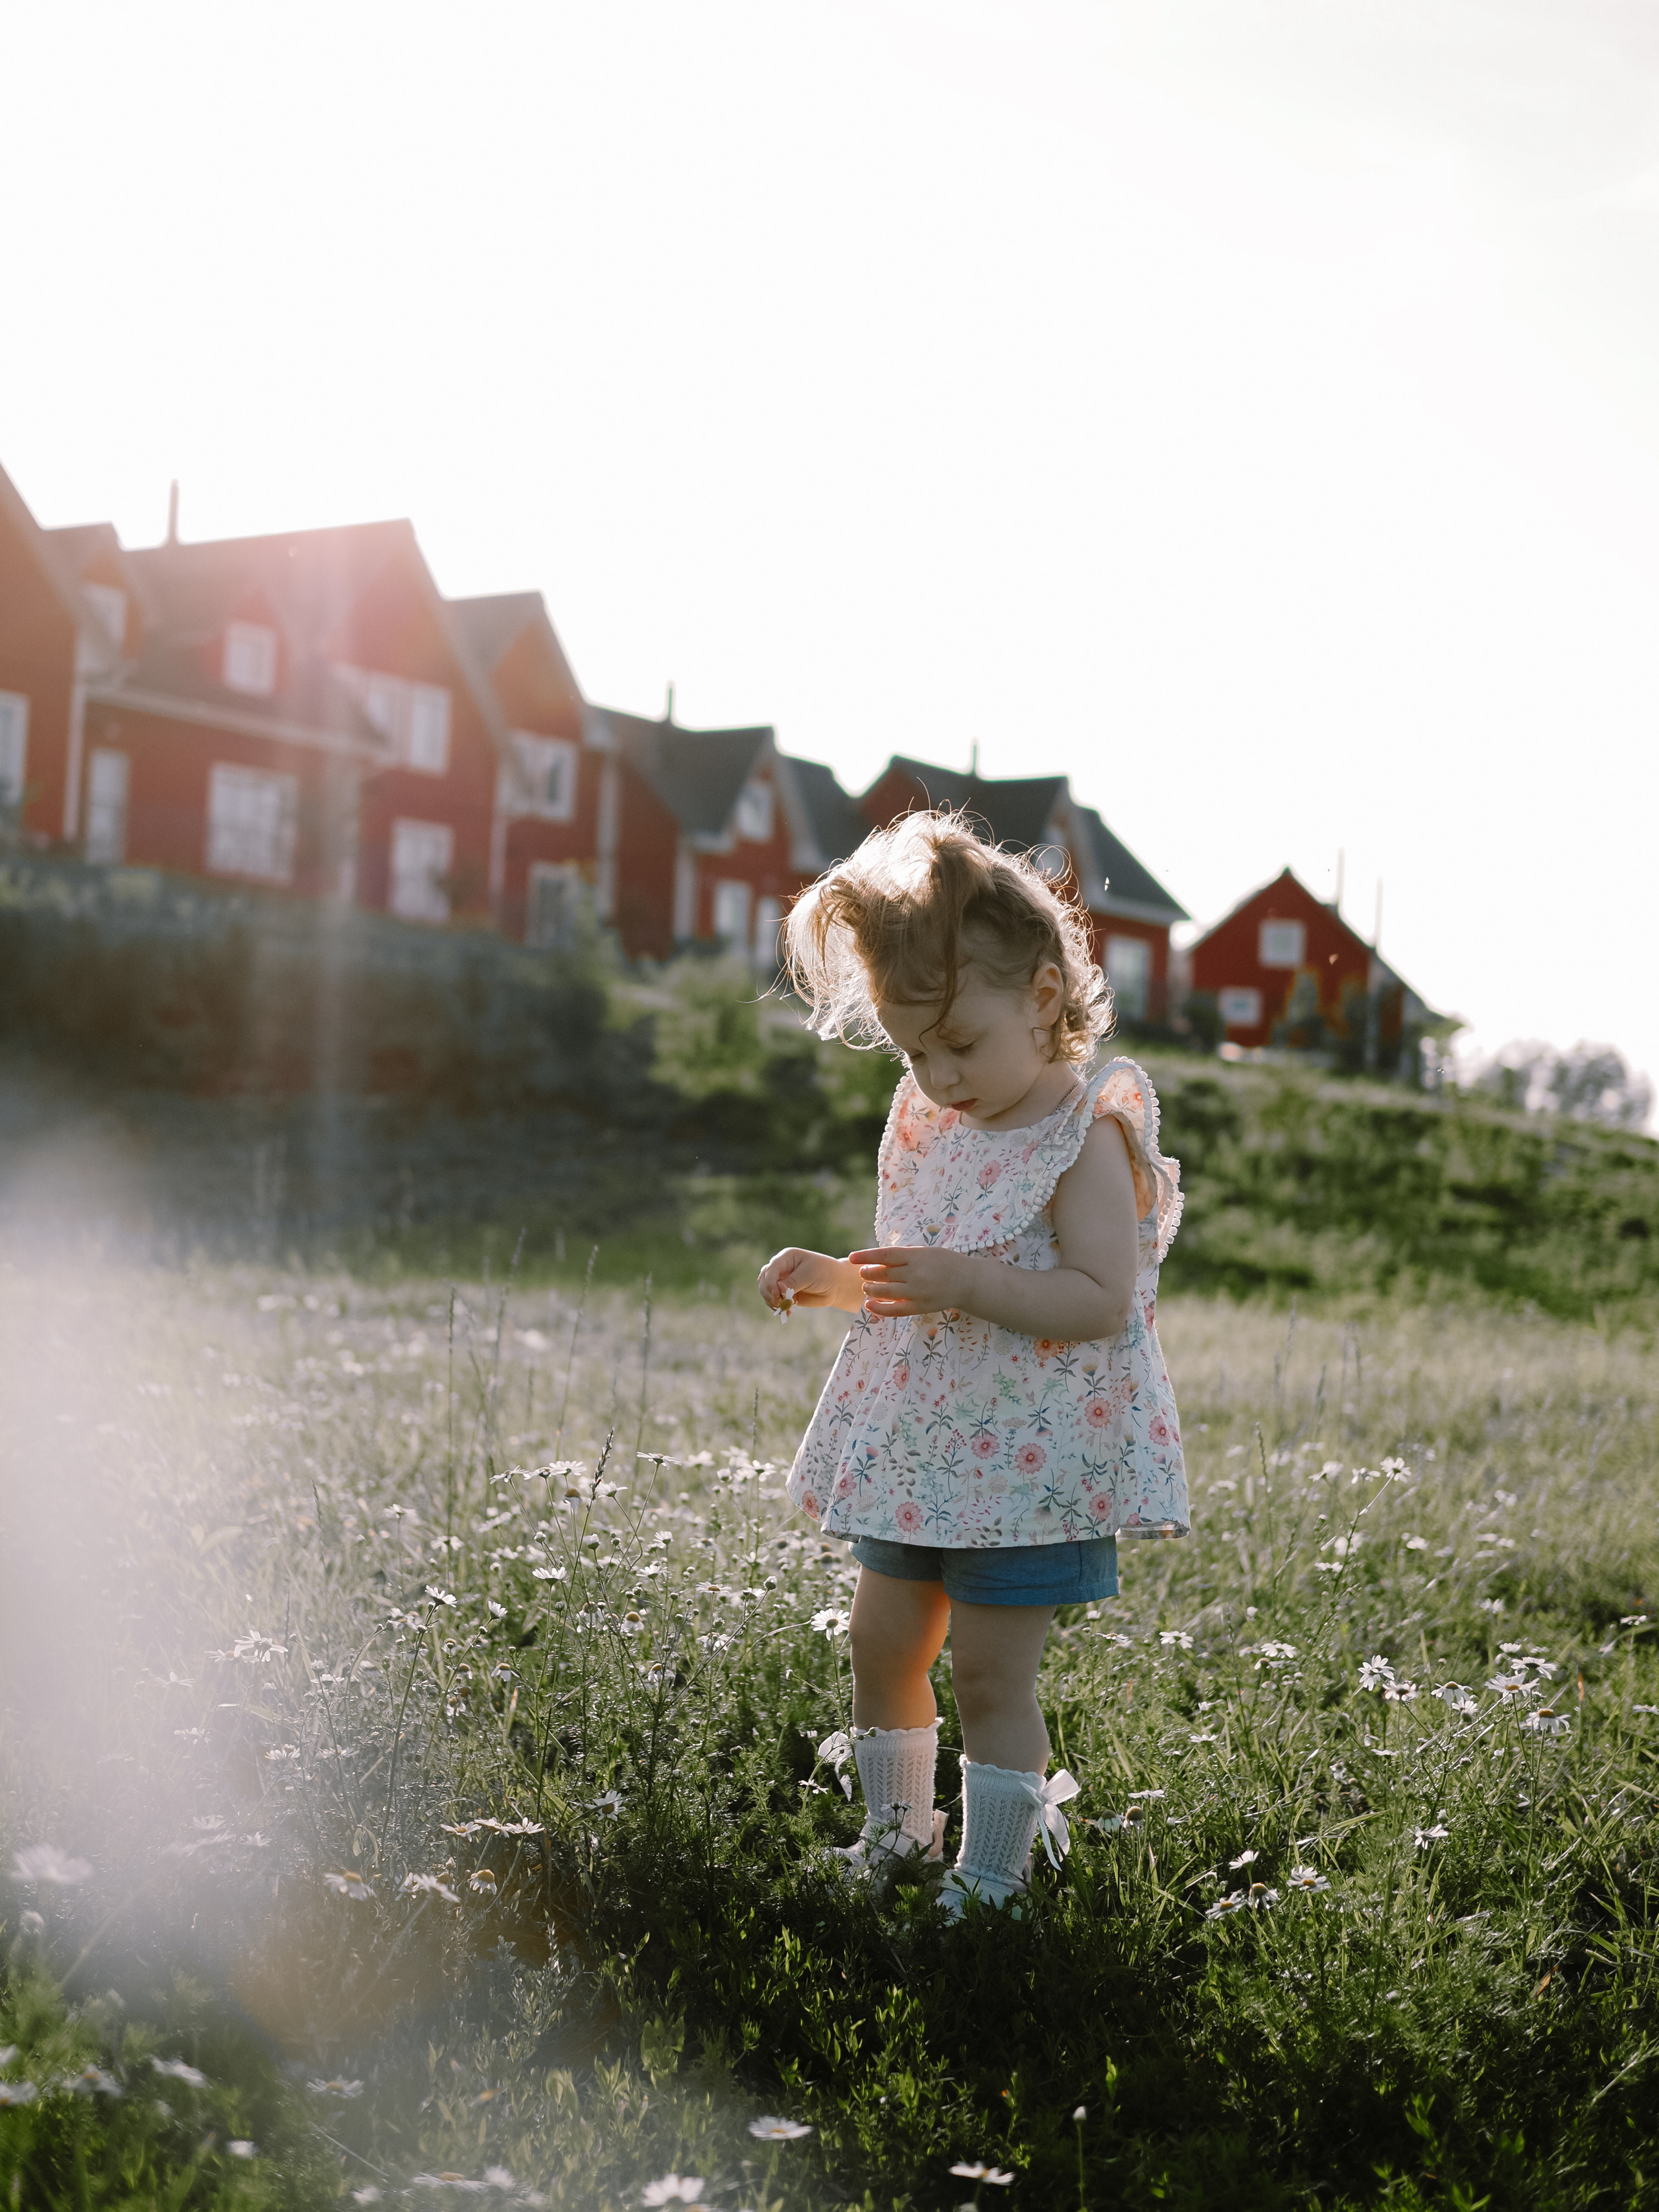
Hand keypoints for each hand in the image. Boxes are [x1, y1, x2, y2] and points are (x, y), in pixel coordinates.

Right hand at [757, 1247, 862, 1314]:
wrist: (837, 1285)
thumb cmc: (825, 1273)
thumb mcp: (809, 1275)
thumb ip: (792, 1283)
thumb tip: (778, 1291)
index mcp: (786, 1257)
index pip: (770, 1269)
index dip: (770, 1282)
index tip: (777, 1294)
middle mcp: (781, 1269)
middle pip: (764, 1281)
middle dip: (769, 1293)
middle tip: (779, 1303)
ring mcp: (782, 1282)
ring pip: (767, 1292)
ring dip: (772, 1302)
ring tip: (784, 1308)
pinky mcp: (786, 1294)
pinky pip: (775, 1302)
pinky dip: (779, 1308)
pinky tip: (787, 1313)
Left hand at [848, 1245, 967, 1318]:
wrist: (968, 1282)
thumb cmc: (945, 1262)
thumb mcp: (926, 1252)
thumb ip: (904, 1255)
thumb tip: (879, 1258)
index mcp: (916, 1256)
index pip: (885, 1255)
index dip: (866, 1256)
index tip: (852, 1258)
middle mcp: (915, 1273)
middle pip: (882, 1274)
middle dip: (868, 1274)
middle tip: (863, 1273)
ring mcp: (917, 1292)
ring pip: (885, 1292)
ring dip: (871, 1290)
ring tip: (866, 1287)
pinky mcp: (920, 1306)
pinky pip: (895, 1309)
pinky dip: (880, 1308)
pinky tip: (870, 1305)